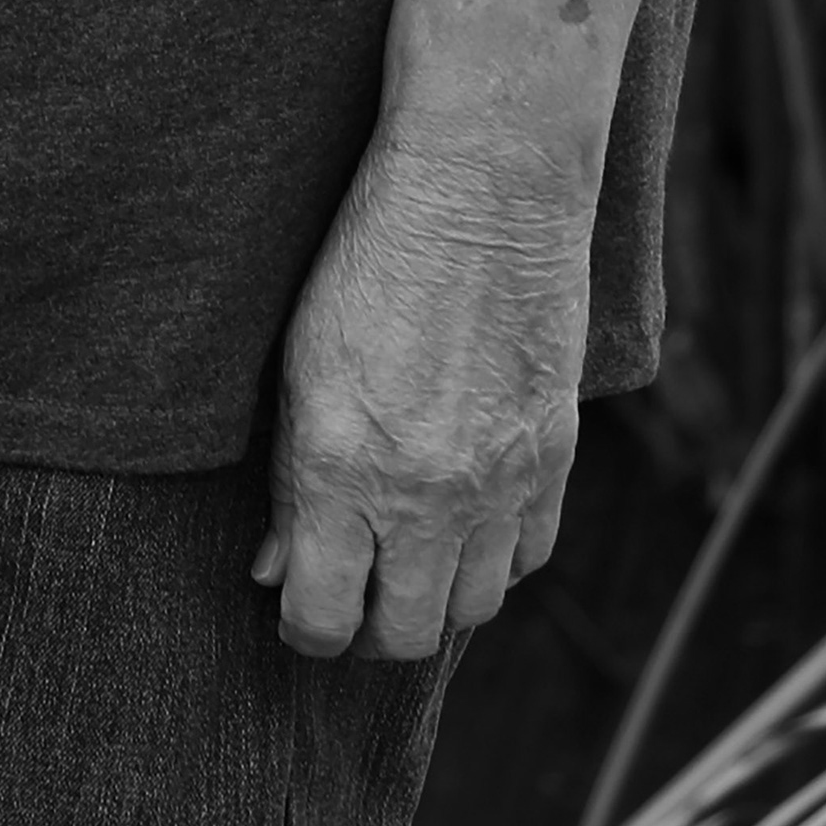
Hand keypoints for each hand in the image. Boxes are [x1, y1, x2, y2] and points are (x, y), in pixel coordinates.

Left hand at [254, 113, 590, 658]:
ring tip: (406, 564)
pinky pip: (527, 556)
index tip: (293, 610)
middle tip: (349, 601)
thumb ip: (290, 483)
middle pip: (404, 634)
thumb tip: (273, 570)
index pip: (323, 614)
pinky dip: (495, 560)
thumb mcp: (296, 365)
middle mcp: (425, 496)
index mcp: (343, 470)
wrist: (481, 190)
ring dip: (436, 599)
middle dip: (369, 633)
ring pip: (473, 608)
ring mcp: (498, 484)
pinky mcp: (553, 460)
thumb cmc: (367, 259)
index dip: (303, 629)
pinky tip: (466, 526)